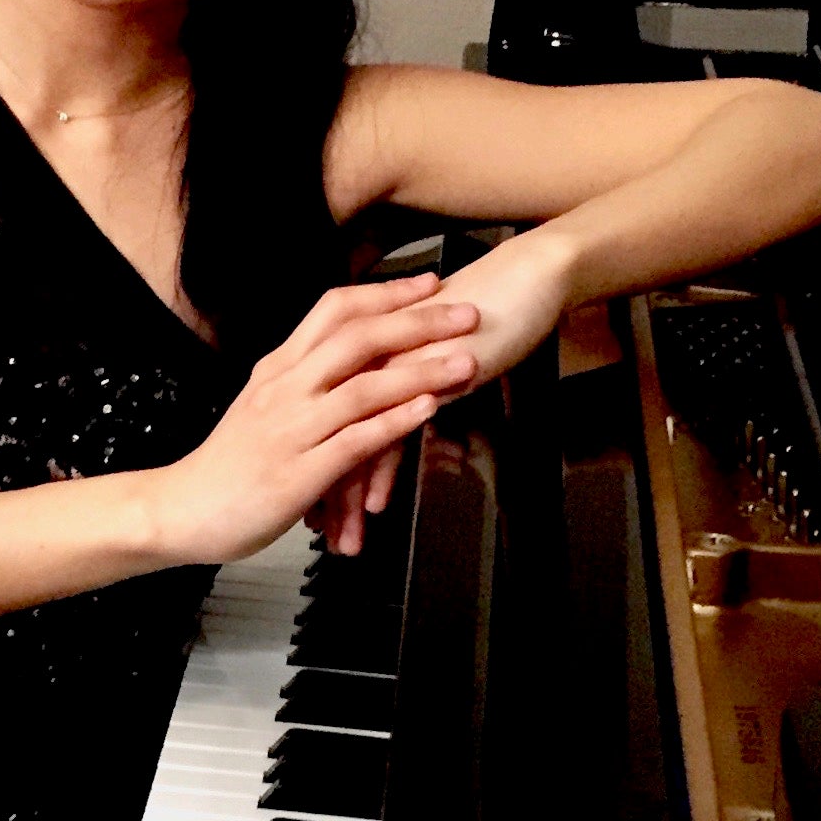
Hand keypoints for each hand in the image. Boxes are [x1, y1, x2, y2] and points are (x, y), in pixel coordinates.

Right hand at [153, 274, 480, 565]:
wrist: (178, 509)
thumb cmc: (226, 464)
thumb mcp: (261, 406)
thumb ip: (301, 381)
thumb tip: (346, 360)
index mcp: (278, 367)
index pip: (335, 309)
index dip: (386, 292)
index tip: (430, 282)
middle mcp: (284, 388)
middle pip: (357, 337)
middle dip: (418, 321)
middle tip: (468, 312)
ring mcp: (291, 429)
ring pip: (363, 387)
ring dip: (420, 371)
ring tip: (466, 362)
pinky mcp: (298, 473)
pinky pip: (354, 441)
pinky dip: (394, 423)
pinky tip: (427, 412)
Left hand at [308, 228, 576, 553]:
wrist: (521, 282)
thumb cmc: (478, 316)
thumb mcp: (426, 350)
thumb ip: (398, 379)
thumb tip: (383, 414)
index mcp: (353, 345)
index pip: (314, 412)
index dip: (304, 459)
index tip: (299, 502)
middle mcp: (362, 354)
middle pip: (322, 430)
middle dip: (315, 488)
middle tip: (311, 531)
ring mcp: (387, 363)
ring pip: (350, 437)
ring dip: (344, 495)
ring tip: (343, 539)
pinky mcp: (418, 375)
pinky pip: (390, 431)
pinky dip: (379, 475)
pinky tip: (374, 507)